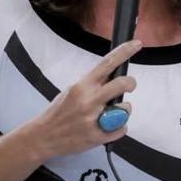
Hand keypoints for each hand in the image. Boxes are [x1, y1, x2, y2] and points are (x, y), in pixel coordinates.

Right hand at [31, 40, 141, 159]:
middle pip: (122, 84)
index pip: (107, 64)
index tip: (137, 44)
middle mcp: (89, 100)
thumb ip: (91, 84)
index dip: (125, 52)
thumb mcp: (71, 91)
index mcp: (82, 86)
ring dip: (123, 110)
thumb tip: (112, 75)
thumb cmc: (58, 112)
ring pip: (125, 108)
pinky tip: (106, 127)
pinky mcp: (98, 136)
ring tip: (111, 114)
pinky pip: (122, 128)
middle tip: (129, 85)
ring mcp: (94, 119)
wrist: (44, 136)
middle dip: (130, 83)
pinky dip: (118, 127)